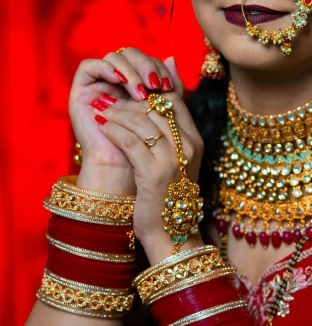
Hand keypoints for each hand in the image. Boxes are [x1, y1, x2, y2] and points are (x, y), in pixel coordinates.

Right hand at [69, 49, 180, 190]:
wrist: (125, 168)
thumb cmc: (146, 144)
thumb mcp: (163, 113)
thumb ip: (171, 89)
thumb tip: (173, 58)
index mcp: (135, 82)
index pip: (147, 60)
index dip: (158, 68)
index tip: (169, 87)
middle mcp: (115, 80)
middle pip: (131, 54)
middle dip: (146, 66)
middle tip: (156, 85)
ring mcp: (98, 83)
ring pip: (114, 58)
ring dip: (130, 72)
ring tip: (140, 92)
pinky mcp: (80, 89)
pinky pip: (89, 66)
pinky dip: (106, 68)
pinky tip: (119, 80)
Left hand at [92, 91, 204, 262]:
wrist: (171, 232)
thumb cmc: (169, 195)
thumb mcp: (177, 159)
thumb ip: (170, 130)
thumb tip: (163, 93)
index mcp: (195, 140)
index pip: (173, 100)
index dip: (148, 93)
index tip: (128, 96)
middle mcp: (187, 146)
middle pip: (155, 106)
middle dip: (128, 101)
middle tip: (109, 102)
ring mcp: (172, 159)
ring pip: (140, 120)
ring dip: (116, 114)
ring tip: (102, 113)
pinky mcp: (153, 173)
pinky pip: (129, 141)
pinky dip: (113, 131)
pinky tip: (103, 129)